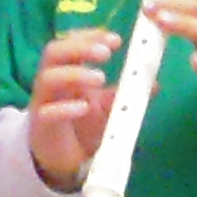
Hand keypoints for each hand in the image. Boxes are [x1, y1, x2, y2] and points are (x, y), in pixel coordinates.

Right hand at [27, 28, 122, 191]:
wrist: (62, 161)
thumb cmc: (81, 127)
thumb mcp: (106, 108)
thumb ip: (123, 94)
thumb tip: (154, 84)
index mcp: (67, 72)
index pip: (71, 43)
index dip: (90, 36)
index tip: (115, 40)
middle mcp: (53, 82)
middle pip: (54, 53)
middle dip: (79, 47)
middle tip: (106, 52)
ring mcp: (44, 102)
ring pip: (48, 78)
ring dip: (75, 74)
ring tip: (100, 78)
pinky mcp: (41, 126)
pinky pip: (47, 112)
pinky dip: (65, 108)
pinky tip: (83, 108)